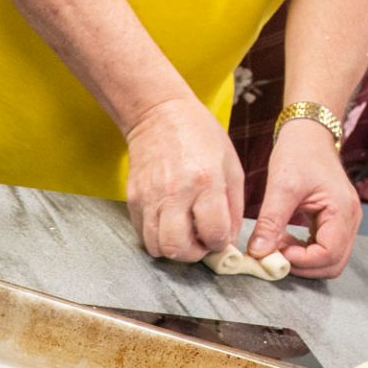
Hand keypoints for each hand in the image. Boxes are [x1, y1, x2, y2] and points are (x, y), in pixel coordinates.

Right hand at [124, 97, 243, 261]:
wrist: (159, 114)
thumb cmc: (200, 136)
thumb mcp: (231, 166)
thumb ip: (233, 207)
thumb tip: (228, 239)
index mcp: (206, 182)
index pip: (214, 233)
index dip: (220, 242)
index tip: (219, 236)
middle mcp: (175, 192)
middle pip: (179, 248)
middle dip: (194, 253)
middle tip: (201, 241)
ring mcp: (150, 196)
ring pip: (157, 247)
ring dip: (174, 248)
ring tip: (185, 233)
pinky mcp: (133, 199)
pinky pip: (142, 234)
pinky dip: (157, 237)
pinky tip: (169, 222)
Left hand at [246, 119, 360, 278]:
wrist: (309, 133)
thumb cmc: (299, 152)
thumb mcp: (281, 185)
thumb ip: (270, 222)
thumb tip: (258, 252)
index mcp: (342, 210)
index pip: (329, 254)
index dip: (302, 261)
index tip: (276, 253)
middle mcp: (351, 219)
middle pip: (333, 263)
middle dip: (303, 265)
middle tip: (275, 254)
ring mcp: (346, 221)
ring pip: (330, 260)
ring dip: (303, 260)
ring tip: (278, 244)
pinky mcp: (336, 221)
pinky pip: (325, 248)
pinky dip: (305, 251)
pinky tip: (285, 239)